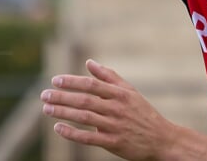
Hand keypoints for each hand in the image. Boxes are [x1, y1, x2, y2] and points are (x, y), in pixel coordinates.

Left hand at [40, 60, 175, 160]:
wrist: (163, 140)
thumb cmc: (143, 114)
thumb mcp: (130, 92)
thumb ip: (109, 76)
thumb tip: (89, 63)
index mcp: (119, 94)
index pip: (91, 85)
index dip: (71, 81)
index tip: (54, 80)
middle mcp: (116, 109)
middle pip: (84, 100)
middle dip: (62, 97)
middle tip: (44, 95)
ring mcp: (115, 126)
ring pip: (84, 117)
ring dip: (63, 112)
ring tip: (46, 109)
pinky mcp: (114, 143)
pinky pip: (89, 138)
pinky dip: (72, 133)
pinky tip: (58, 128)